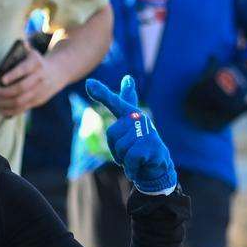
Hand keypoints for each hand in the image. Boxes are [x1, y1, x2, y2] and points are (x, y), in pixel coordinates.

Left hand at [0, 43, 55, 116]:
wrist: (57, 73)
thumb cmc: (38, 62)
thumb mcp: (33, 53)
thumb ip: (25, 48)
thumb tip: (21, 40)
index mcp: (37, 64)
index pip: (24, 70)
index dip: (13, 75)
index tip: (1, 80)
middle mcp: (39, 78)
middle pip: (21, 88)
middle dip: (4, 92)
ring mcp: (39, 92)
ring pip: (20, 101)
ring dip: (5, 103)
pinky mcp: (37, 101)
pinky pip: (23, 109)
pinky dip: (10, 111)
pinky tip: (1, 109)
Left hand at [83, 75, 176, 194]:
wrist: (157, 169)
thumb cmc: (139, 146)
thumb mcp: (130, 125)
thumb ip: (125, 102)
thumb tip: (128, 77)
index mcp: (131, 114)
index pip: (116, 102)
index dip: (101, 93)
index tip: (89, 84)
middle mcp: (139, 119)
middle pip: (112, 134)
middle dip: (117, 149)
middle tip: (130, 152)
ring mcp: (147, 132)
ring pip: (120, 148)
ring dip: (125, 159)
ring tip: (137, 159)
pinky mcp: (151, 146)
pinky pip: (130, 158)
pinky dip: (132, 167)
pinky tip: (141, 165)